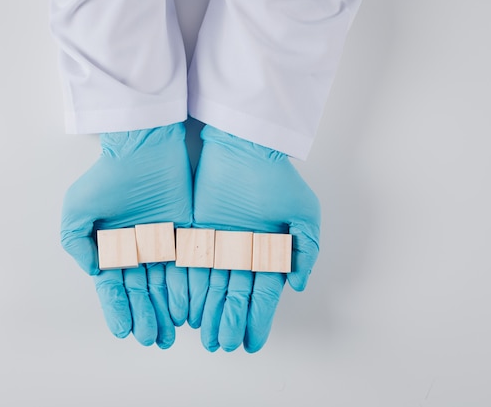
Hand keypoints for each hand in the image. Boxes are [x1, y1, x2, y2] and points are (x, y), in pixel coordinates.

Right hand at [60, 123, 191, 348]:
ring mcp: (164, 244)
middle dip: (146, 317)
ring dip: (168, 310)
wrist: (144, 146)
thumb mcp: (78, 209)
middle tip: (152, 340)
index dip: (118, 310)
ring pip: (166, 285)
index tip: (125, 332)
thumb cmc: (109, 175)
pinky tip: (190, 308)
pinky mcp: (187, 235)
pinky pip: (189, 266)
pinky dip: (189, 288)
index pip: (115, 287)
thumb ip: (78, 243)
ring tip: (171, 333)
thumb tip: (96, 273)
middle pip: (142, 292)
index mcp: (112, 248)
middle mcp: (138, 251)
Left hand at [189, 125, 319, 352]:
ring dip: (208, 312)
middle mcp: (240, 252)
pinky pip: (189, 267)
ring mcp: (216, 244)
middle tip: (223, 346)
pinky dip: (187, 289)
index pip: (262, 295)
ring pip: (211, 287)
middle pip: (234, 295)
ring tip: (205, 337)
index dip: (257, 320)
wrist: (244, 146)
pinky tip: (186, 310)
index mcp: (267, 251)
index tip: (251, 344)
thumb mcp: (303, 213)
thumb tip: (297, 284)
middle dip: (229, 322)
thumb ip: (305, 250)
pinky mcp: (194, 232)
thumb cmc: (275, 177)